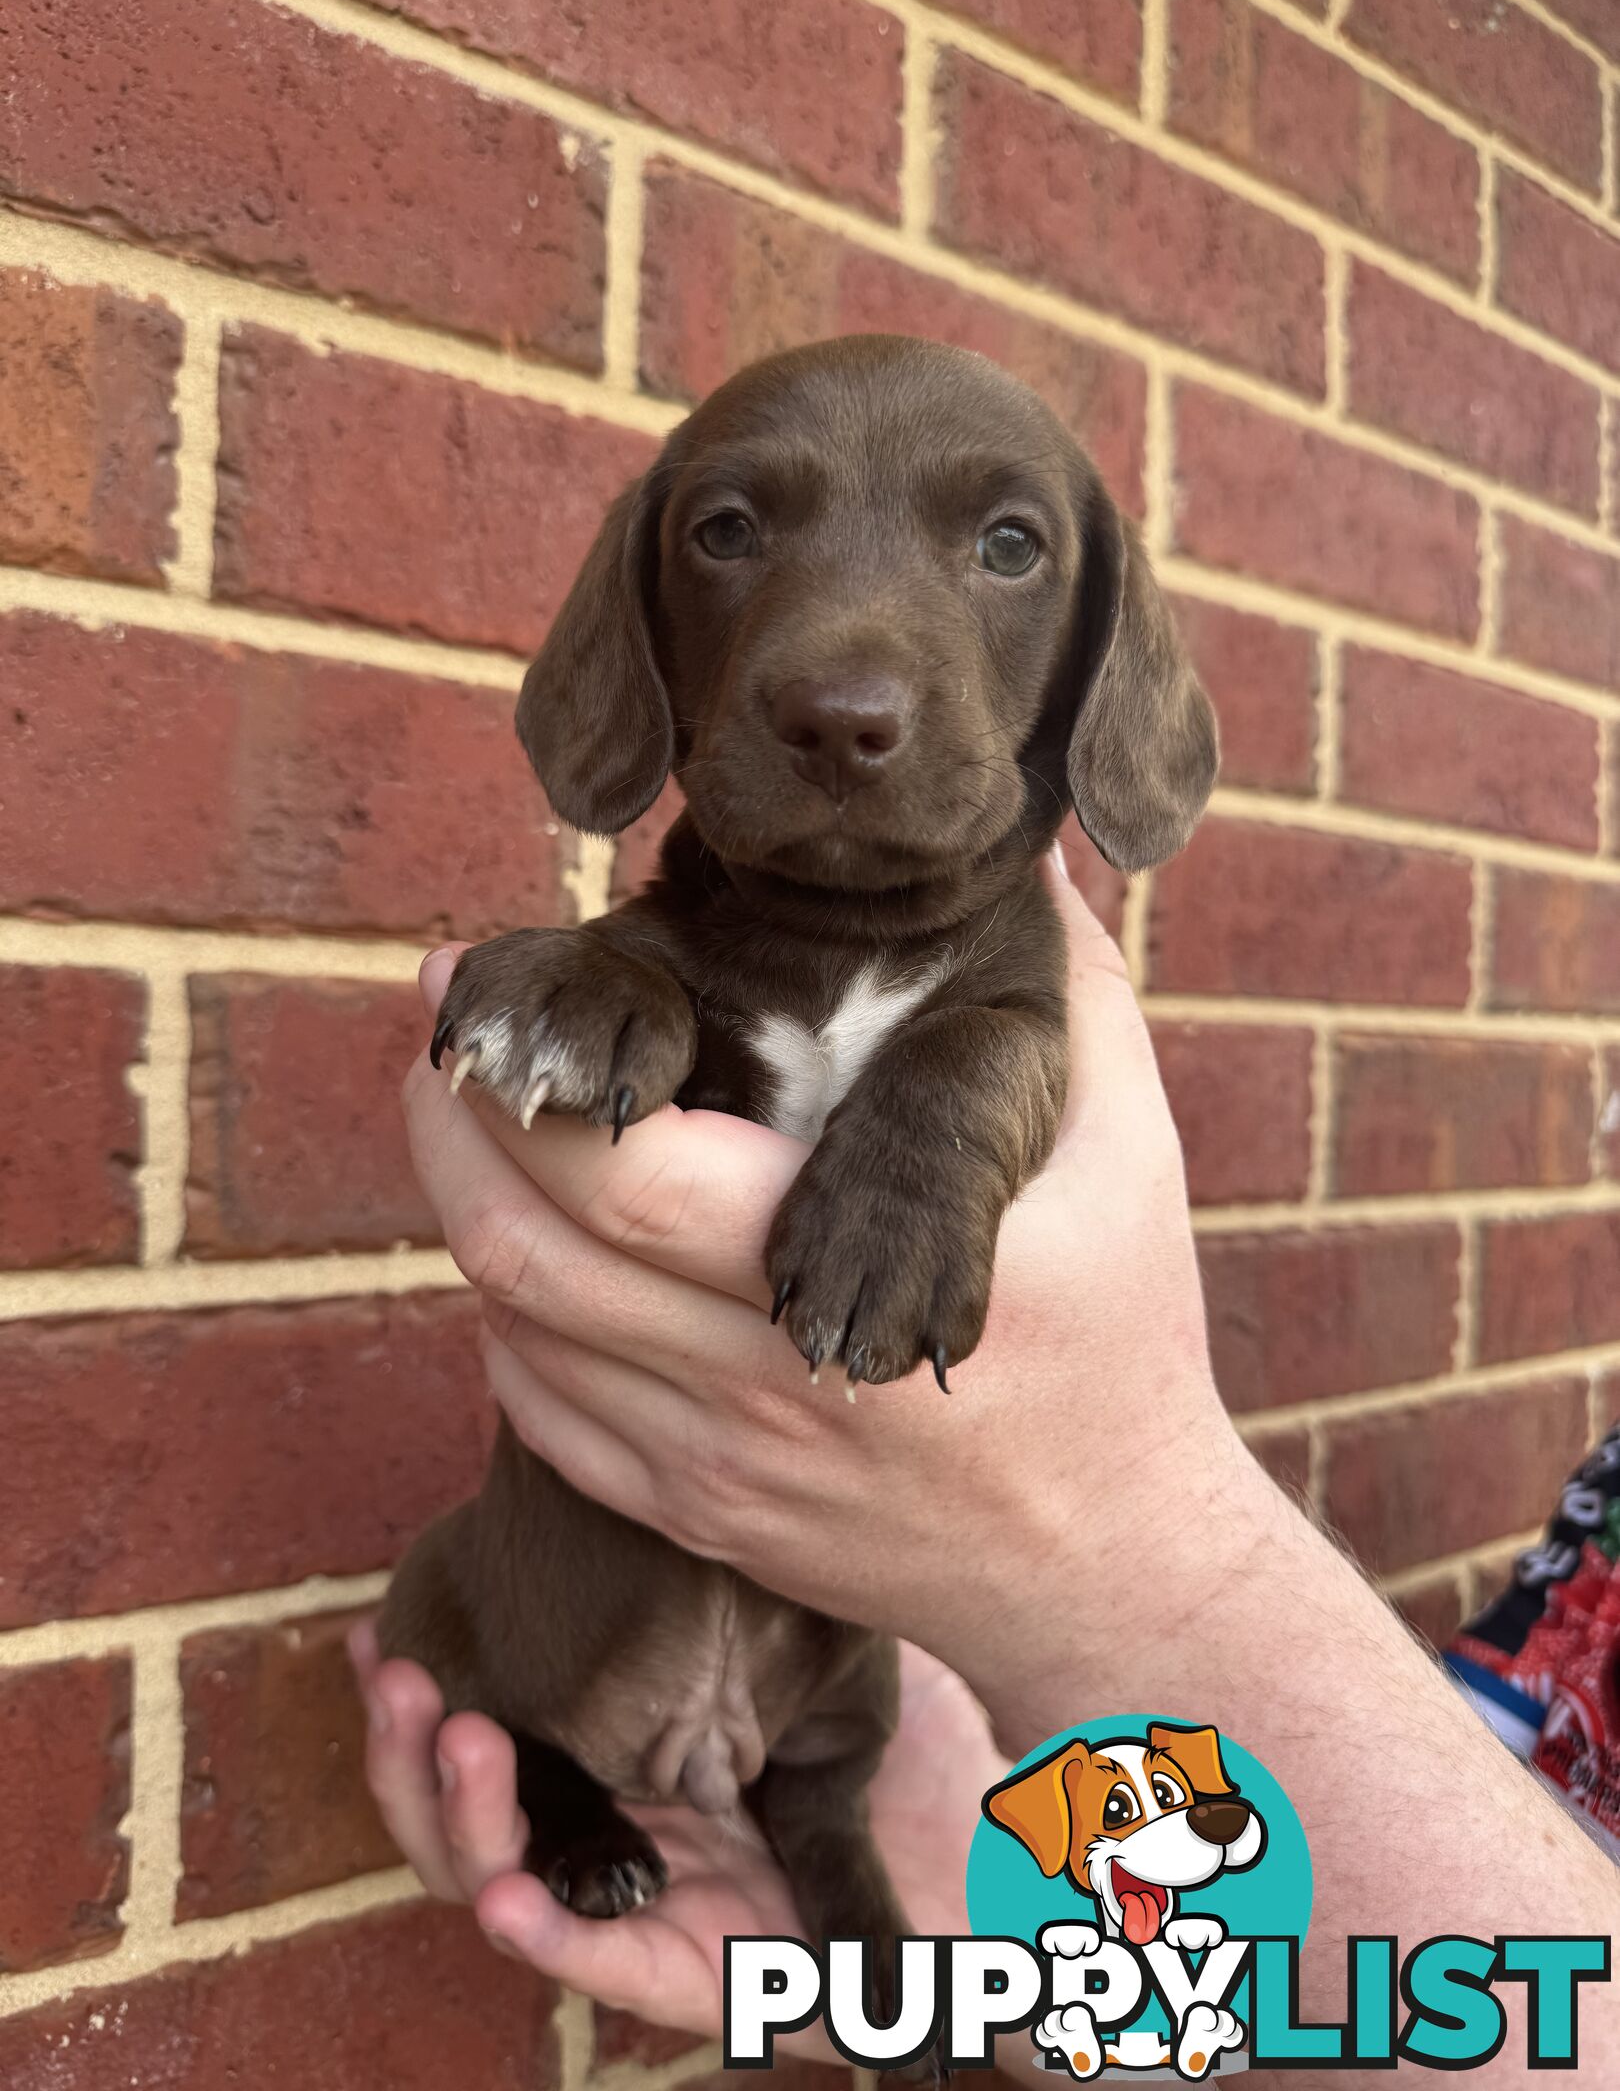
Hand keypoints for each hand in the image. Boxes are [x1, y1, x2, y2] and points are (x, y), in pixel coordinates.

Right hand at [351, 1620, 1004, 2056]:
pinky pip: (609, 1962)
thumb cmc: (935, 1752)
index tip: (388, 1631)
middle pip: (481, 1813)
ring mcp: (663, 1911)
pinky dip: (550, 1931)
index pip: (509, 1736)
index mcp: (643, 1767)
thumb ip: (749, 1584)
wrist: (1039, 1870)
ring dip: (461, 1823)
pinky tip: (505, 1895)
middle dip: (416, 1749)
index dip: (436, 1695)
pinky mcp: (708, 1979)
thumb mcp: (829, 1641)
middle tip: (392, 1671)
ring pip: (514, 1887)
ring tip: (448, 1738)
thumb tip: (668, 1460)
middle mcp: (634, 1836)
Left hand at [401, 855, 1252, 1722]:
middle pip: (525, 1251)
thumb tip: (1039, 852)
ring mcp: (715, 1467)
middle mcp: (756, 1384)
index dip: (522, 1077)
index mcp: (855, 1269)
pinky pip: (541, 1424)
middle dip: (450, 1124)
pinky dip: (502, 1326)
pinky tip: (522, 1250)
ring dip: (464, 1212)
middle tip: (443, 1033)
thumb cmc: (1124, 1348)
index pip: (624, 1179)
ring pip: (514, 1334)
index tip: (478, 983)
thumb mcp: (1127, 1155)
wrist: (1113, 1570)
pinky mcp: (701, 1519)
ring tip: (465, 1118)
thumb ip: (1077, 992)